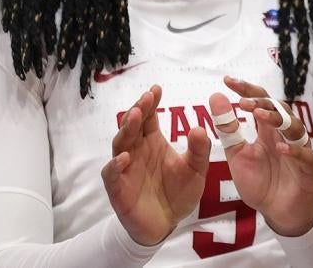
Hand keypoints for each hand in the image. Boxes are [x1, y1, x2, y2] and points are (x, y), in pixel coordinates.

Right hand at [101, 85, 211, 245]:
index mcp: (153, 142)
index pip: (148, 118)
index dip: (151, 103)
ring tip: (135, 118)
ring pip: (120, 145)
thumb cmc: (178, 192)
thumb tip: (199, 128)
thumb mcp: (196, 170)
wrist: (166, 223)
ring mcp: (125, 169)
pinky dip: (116, 165)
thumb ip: (199, 151)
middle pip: (132, 126)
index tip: (156, 89)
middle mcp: (136, 151)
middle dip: (138, 111)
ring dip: (126, 130)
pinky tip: (124, 158)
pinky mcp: (118, 188)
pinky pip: (112, 174)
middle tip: (146, 99)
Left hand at [209, 76, 312, 236]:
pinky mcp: (308, 167)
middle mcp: (284, 134)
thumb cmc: (260, 182)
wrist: (276, 212)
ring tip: (259, 115)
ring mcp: (299, 149)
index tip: (227, 80)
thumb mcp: (237, 155)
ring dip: (277, 119)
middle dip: (262, 102)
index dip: (246, 90)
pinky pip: (304, 154)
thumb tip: (215, 96)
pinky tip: (279, 147)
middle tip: (242, 101)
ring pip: (293, 126)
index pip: (260, 101)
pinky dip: (293, 150)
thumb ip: (228, 129)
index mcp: (268, 130)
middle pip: (279, 109)